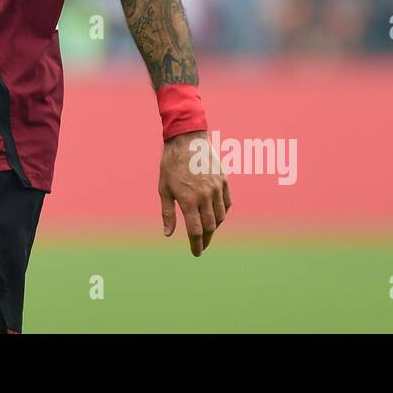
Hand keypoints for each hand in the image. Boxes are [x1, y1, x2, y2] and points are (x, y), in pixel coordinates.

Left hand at [159, 130, 231, 256]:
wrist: (187, 139)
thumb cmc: (171, 164)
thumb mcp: (164, 189)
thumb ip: (168, 213)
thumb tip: (168, 234)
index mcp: (188, 199)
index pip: (195, 231)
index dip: (196, 245)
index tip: (196, 253)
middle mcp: (205, 196)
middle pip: (210, 227)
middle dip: (205, 239)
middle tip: (201, 245)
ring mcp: (216, 188)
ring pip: (221, 216)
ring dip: (214, 227)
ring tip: (207, 230)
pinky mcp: (224, 181)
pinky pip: (227, 203)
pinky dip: (223, 212)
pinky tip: (216, 215)